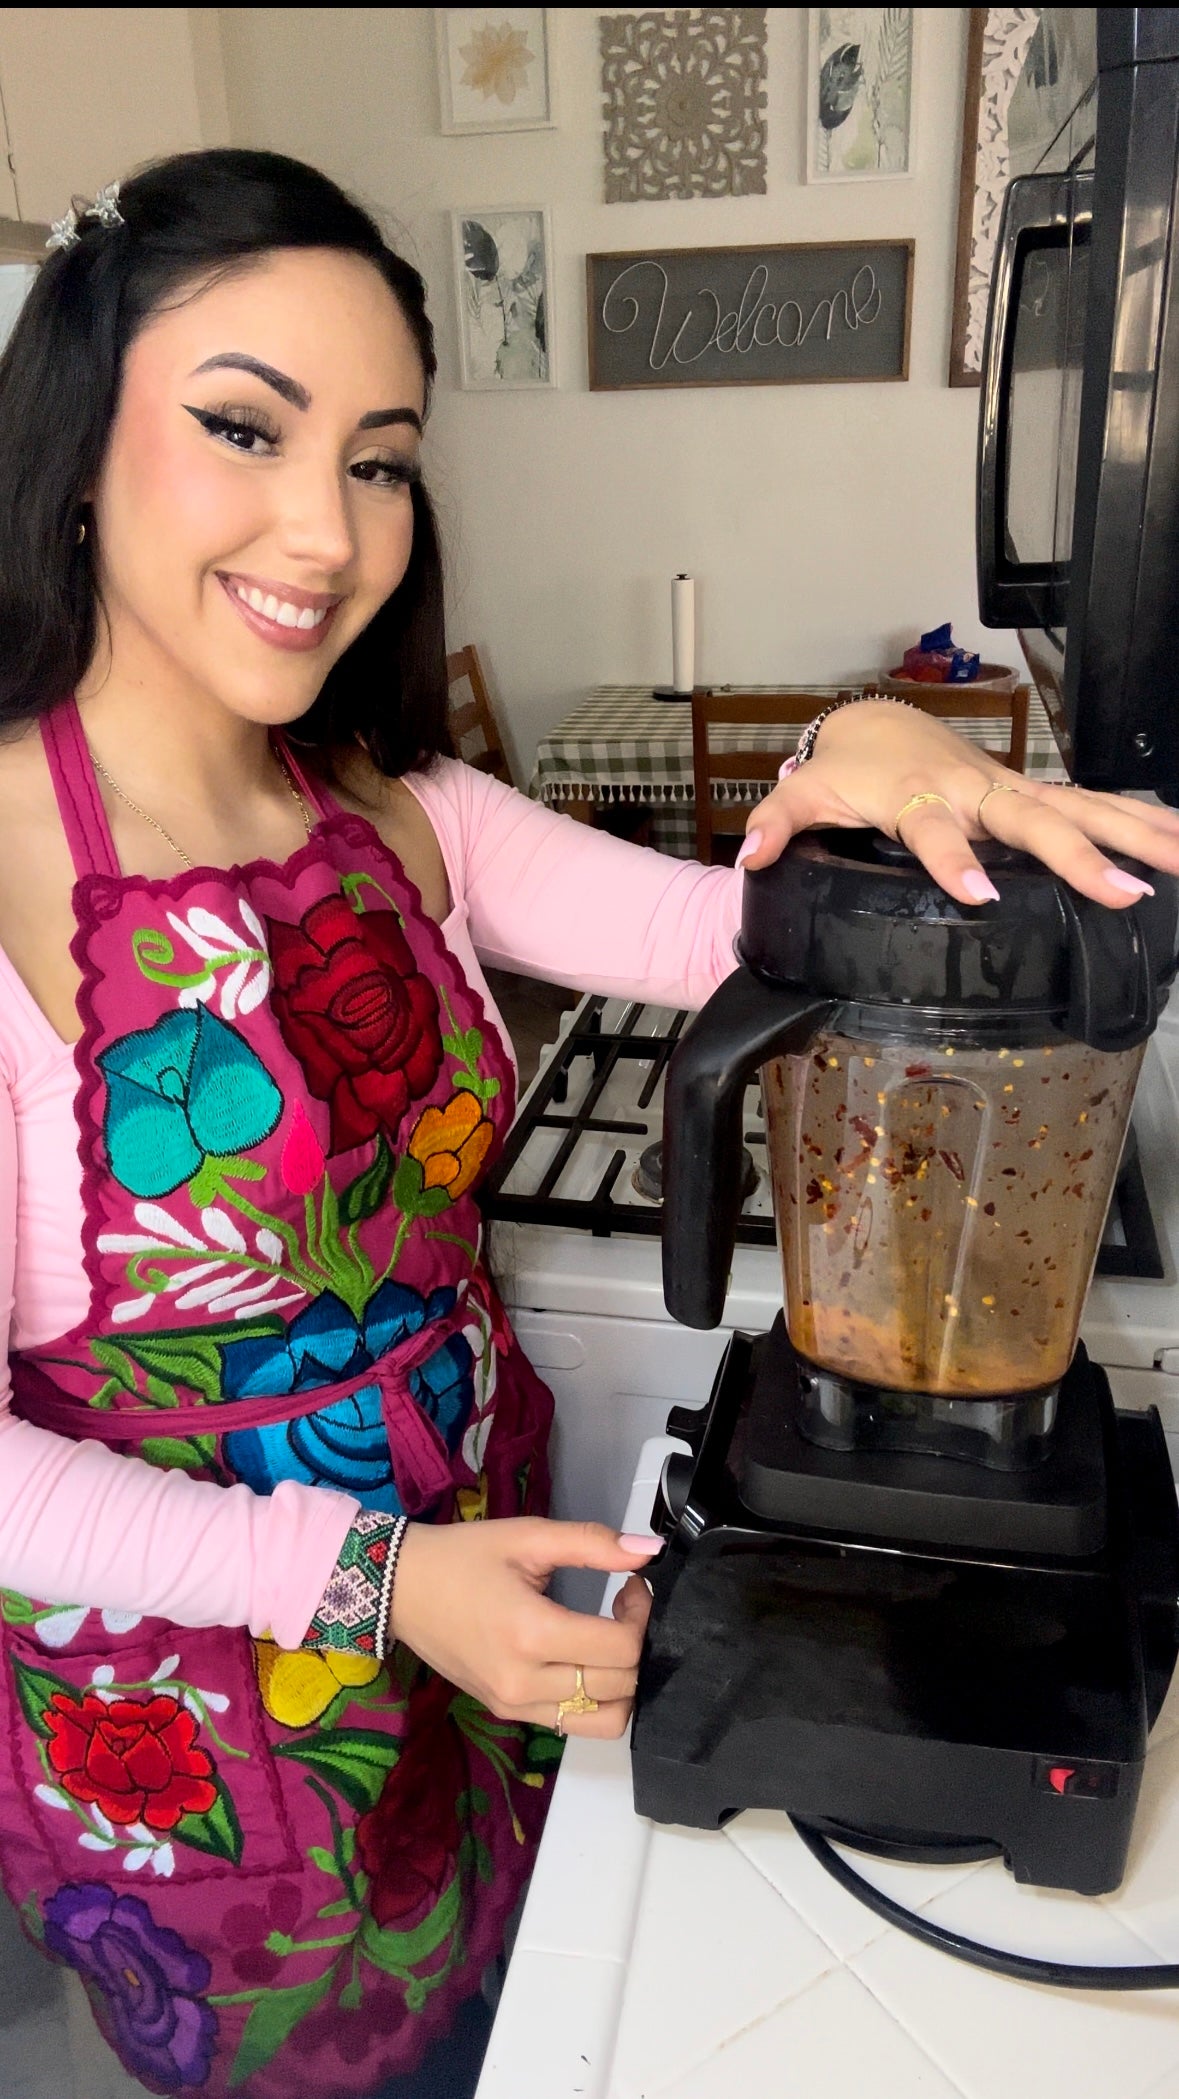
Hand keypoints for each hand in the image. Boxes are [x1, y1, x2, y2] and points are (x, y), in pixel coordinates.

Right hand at [388, 1517, 657, 1736]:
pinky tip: (584, 1659)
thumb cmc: (463, 1557)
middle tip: (622, 1605)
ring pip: (604, 1720)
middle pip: (620, 1686)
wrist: (400, 1589)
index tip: (630, 1585)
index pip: (620, 1649)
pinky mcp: (508, 1714)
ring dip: (622, 1682)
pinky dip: (594, 1699)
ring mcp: (515, 1705)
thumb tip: (649, 1550)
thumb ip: (593, 1543)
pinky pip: (573, 1725)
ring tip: (607, 1640)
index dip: (640, 1615)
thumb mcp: (528, 1537)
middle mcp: (524, 1682)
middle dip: (636, 1643)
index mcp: (530, 1634)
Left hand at [735, 701, 1178, 907]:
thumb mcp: (804, 791)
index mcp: (918, 795)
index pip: (935, 829)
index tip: (978, 893)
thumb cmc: (848, 767)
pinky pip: (1094, 805)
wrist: (878, 724)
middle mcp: (975, 791)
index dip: (953, 859)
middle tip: (1120, 893)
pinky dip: (1141, 818)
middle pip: (1031, 821)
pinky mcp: (1032, 795)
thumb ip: (779, 822)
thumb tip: (749, 855)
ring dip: (1135, 833)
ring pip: (1080, 808)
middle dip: (1077, 855)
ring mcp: (1011, 791)